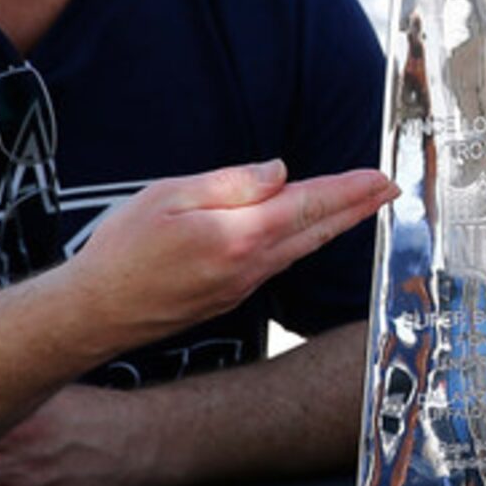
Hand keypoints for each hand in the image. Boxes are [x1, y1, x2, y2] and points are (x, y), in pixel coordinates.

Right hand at [61, 159, 396, 352]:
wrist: (96, 313)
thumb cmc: (122, 250)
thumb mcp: (169, 197)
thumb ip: (230, 184)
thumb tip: (280, 172)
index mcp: (239, 234)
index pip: (308, 204)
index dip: (348, 190)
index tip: (380, 178)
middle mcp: (251, 265)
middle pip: (316, 230)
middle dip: (356, 208)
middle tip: (389, 190)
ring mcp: (242, 286)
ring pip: (299, 249)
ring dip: (333, 225)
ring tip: (359, 206)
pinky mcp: (230, 297)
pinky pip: (276, 264)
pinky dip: (302, 243)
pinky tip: (305, 231)